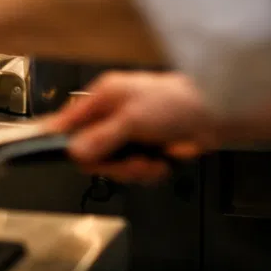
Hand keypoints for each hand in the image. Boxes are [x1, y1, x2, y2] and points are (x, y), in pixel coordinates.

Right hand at [45, 72, 217, 183]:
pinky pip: (132, 171)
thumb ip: (102, 136)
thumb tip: (73, 151)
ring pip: (112, 165)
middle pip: (90, 151)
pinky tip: (160, 163)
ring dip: (133, 170)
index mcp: (102, 98)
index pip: (68, 121)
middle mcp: (110, 116)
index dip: (60, 139)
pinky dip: (147, 172)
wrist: (213, 116)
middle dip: (112, 164)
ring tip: (151, 163)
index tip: (57, 156)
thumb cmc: (173, 104)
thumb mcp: (133, 119)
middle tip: (131, 164)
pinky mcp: (144, 151)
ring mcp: (127, 135)